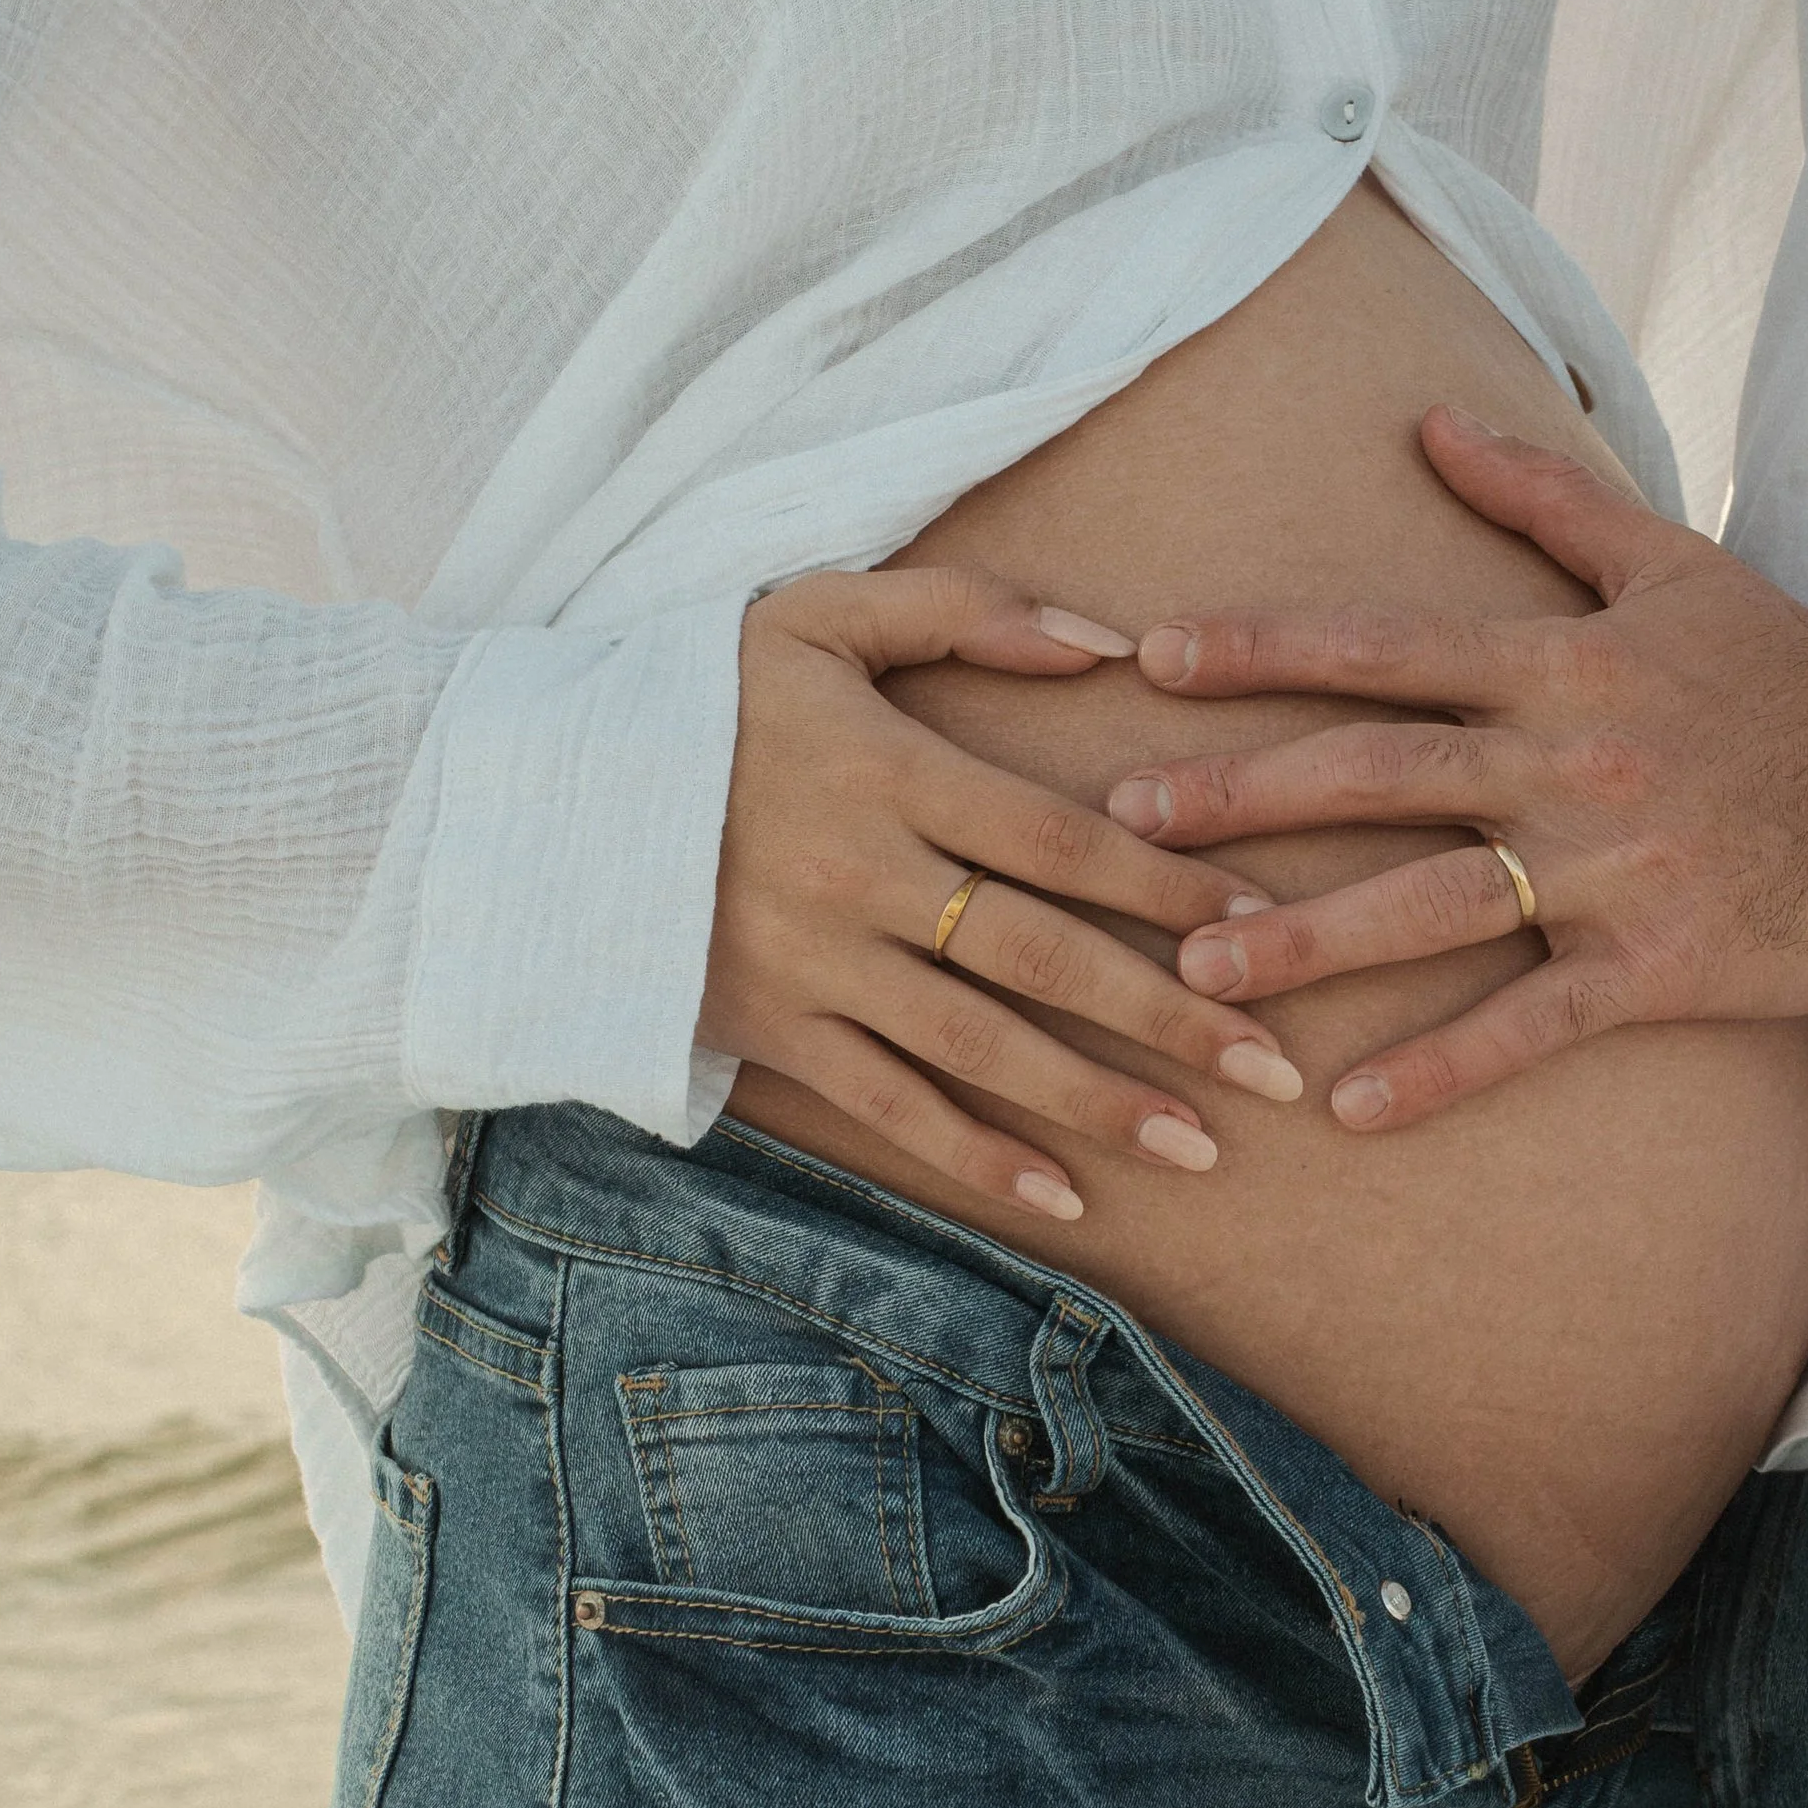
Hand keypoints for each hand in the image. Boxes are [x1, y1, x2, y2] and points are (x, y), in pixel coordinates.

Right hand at [702, 565, 1304, 1222]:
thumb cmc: (696, 688)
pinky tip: (1061, 1196)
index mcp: (891, 769)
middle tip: (1275, 1065)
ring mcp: (816, 964)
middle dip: (1171, 1014)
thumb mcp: (821, 612)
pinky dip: (974, 1155)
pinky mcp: (770, 1029)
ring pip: (980, 1045)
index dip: (1167, 882)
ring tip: (1203, 1145)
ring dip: (1097, 1101)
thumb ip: (966, 612)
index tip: (1256, 923)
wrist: (533, 789)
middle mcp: (864, 875)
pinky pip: (887, 1104)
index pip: (1061, 837)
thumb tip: (1107, 643)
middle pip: (1044, 954)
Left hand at [1103, 410, 1807, 1133]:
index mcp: (1561, 664)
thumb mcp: (1671, 562)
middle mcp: (1569, 763)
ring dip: (1309, 941)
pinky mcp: (1659, 971)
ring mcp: (1612, 873)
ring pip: (1432, 906)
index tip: (1152, 660)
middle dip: (1241, 797)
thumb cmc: (1797, 674)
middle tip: (1122, 823)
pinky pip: (1530, 1027)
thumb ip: (1539, 496)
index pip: (1382, 647)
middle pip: (1376, 774)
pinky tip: (1350, 1111)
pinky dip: (1441, 1069)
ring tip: (1196, 968)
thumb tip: (1425, 417)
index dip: (1262, 651)